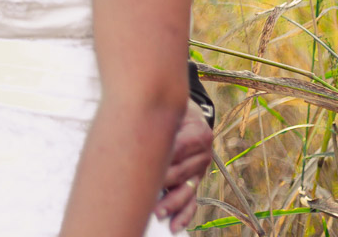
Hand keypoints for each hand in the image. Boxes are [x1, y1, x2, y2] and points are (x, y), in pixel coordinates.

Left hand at [154, 101, 213, 230]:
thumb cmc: (173, 111)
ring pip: (186, 190)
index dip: (161, 159)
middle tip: (144, 191)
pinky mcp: (195, 181)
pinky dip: (184, 215)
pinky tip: (175, 226)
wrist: (190, 114)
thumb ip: (160, 122)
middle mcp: (203, 155)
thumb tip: (135, 130)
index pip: (177, 150)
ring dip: (172, 203)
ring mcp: (199, 170)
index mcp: (199, 134)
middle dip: (162, 183)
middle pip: (180, 172)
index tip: (142, 166)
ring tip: (158, 213)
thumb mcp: (172, 111)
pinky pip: (192, 200)